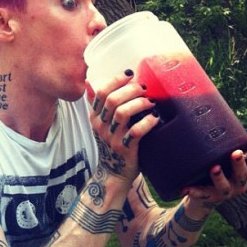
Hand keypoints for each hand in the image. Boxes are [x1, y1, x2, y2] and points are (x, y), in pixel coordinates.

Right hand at [87, 69, 158, 184]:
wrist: (114, 173)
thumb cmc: (112, 143)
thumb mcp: (102, 124)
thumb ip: (98, 105)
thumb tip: (90, 82)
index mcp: (95, 117)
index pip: (100, 93)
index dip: (115, 80)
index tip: (129, 74)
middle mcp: (101, 126)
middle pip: (113, 100)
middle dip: (131, 90)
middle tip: (144, 88)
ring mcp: (112, 138)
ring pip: (123, 113)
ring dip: (140, 104)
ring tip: (151, 102)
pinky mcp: (125, 149)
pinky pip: (136, 132)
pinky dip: (147, 122)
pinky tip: (155, 118)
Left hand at [181, 133, 246, 207]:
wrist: (205, 194)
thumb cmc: (217, 164)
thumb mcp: (222, 153)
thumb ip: (221, 138)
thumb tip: (204, 101)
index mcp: (246, 169)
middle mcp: (239, 181)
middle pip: (243, 173)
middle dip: (239, 163)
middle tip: (235, 152)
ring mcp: (226, 192)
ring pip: (225, 186)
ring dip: (220, 177)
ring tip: (214, 168)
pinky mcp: (210, 198)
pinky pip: (202, 195)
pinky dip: (194, 191)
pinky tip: (186, 188)